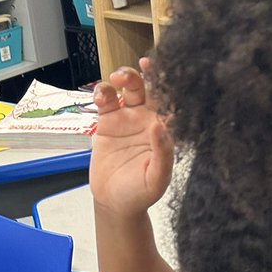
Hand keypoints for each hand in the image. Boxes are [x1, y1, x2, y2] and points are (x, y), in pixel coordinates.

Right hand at [90, 59, 173, 217]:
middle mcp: (147, 120)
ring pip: (128, 88)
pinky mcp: (108, 121)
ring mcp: (127, 118)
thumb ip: (162, 154)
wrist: (115, 203)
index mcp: (164, 131)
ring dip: (124, 77)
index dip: (169, 86)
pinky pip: (106, 100)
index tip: (165, 73)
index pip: (170, 103)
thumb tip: (160, 126)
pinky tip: (101, 96)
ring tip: (117, 79)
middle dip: (146, 74)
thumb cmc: (140, 193)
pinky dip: (102, 92)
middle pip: (149, 88)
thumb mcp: (155, 179)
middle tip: (139, 68)